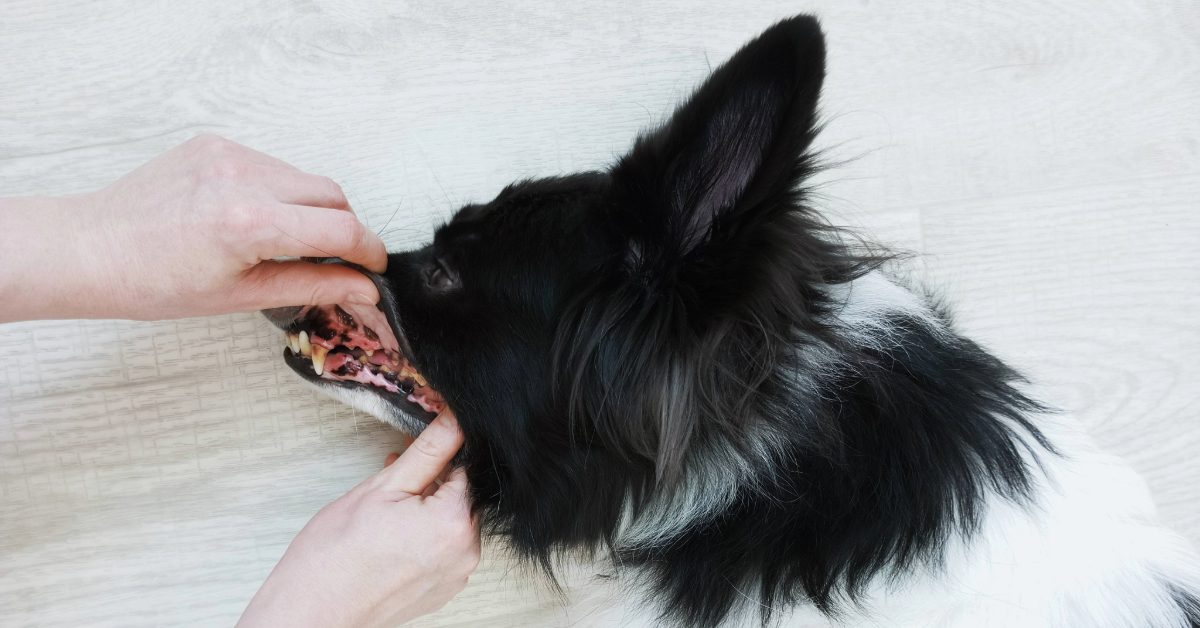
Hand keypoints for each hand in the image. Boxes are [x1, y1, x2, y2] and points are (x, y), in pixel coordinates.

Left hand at [0, 134, 386, 321]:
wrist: (91, 249)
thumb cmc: (155, 283)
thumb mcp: (242, 296)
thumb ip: (313, 286)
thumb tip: (364, 290)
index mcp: (251, 224)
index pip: (342, 229)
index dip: (369, 251)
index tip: (375, 267)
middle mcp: (244, 178)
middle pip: (333, 196)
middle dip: (344, 229)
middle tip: (335, 260)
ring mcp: (229, 154)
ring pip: (305, 178)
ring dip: (312, 209)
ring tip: (285, 241)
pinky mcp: (216, 143)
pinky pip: (272, 166)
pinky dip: (279, 192)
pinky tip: (252, 217)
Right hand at [238, 410, 479, 627]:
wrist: (311, 612)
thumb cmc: (336, 553)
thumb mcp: (382, 487)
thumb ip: (428, 451)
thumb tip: (456, 420)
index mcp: (455, 523)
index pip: (469, 468)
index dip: (443, 452)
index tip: (419, 449)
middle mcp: (465, 553)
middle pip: (463, 497)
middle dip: (434, 481)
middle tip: (395, 474)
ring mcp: (455, 576)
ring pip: (452, 523)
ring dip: (428, 507)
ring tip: (387, 506)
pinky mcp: (441, 591)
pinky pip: (444, 550)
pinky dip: (424, 535)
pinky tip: (392, 532)